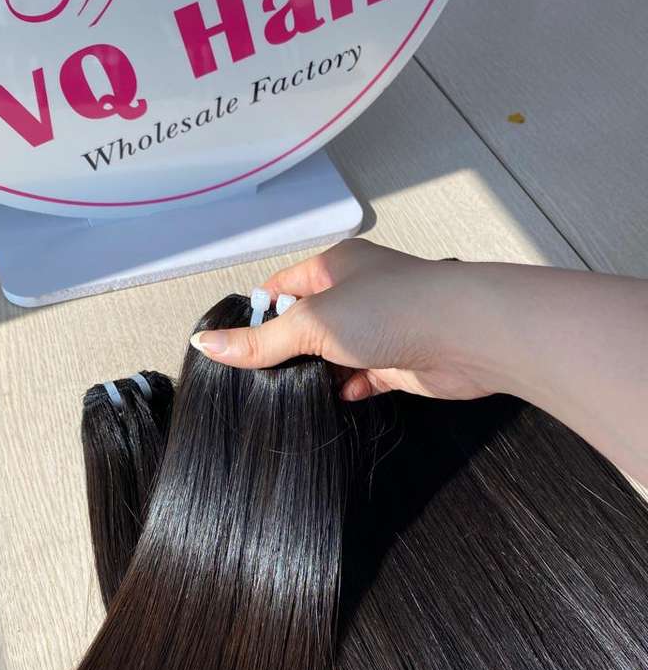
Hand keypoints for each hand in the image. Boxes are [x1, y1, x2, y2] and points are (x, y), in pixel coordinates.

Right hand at [189, 239, 497, 400]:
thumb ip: (262, 341)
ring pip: (334, 355)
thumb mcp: (313, 322)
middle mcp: (357, 294)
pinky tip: (331, 402)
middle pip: (307, 324)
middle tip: (252, 382)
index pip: (282, 287)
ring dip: (316, 374)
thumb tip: (204, 345)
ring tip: (282, 399)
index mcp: (335, 267)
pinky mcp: (397, 363)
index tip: (232, 347)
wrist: (465, 337)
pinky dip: (347, 390)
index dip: (257, 314)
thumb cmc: (387, 311)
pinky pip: (362, 378)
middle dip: (285, 351)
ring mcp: (379, 330)